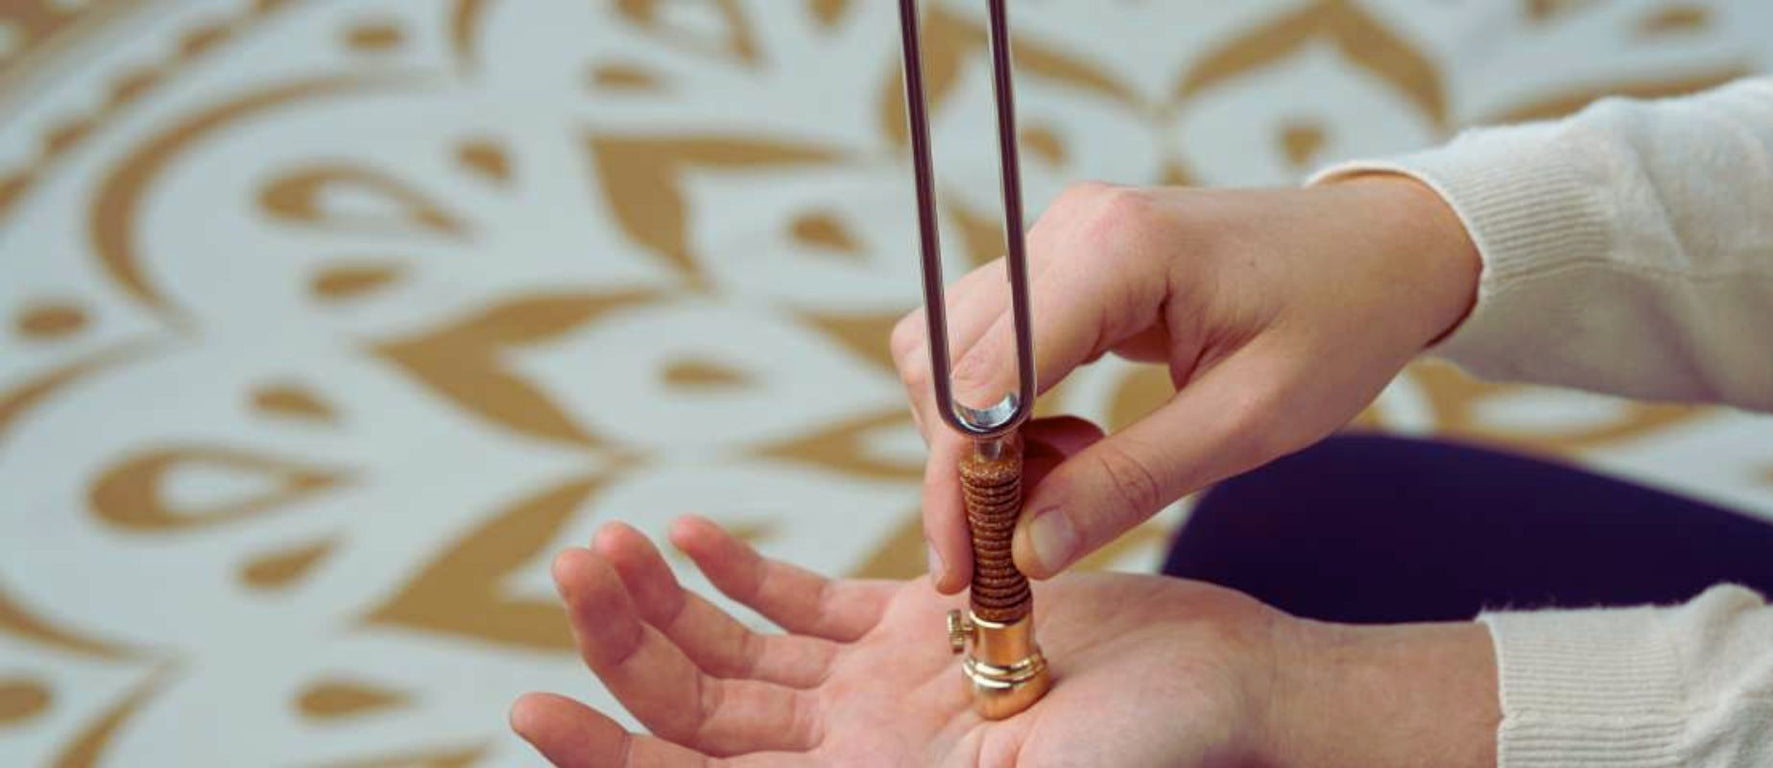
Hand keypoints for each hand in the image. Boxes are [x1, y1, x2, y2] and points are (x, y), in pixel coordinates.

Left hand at [511, 518, 1497, 767]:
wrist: (1229, 689)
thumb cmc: (1152, 752)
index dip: (610, 755)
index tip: (533, 701)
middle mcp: (855, 757)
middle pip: (700, 708)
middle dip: (623, 645)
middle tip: (572, 563)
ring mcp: (879, 691)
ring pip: (737, 650)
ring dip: (667, 599)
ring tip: (610, 539)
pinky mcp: (918, 626)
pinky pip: (804, 603)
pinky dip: (741, 570)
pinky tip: (690, 532)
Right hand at [891, 177, 1479, 588]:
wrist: (1388, 249)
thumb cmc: (1340, 320)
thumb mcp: (1248, 423)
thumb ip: (1130, 483)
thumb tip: (1026, 548)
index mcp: (1116, 252)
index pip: (983, 377)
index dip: (958, 481)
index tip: (962, 568)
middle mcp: (1069, 227)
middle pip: (944, 360)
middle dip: (960, 468)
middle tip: (1005, 554)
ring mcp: (1062, 235)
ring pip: (950, 350)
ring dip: (980, 440)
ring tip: (1063, 491)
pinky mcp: (1067, 257)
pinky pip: (992, 341)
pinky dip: (1004, 411)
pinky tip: (1074, 449)